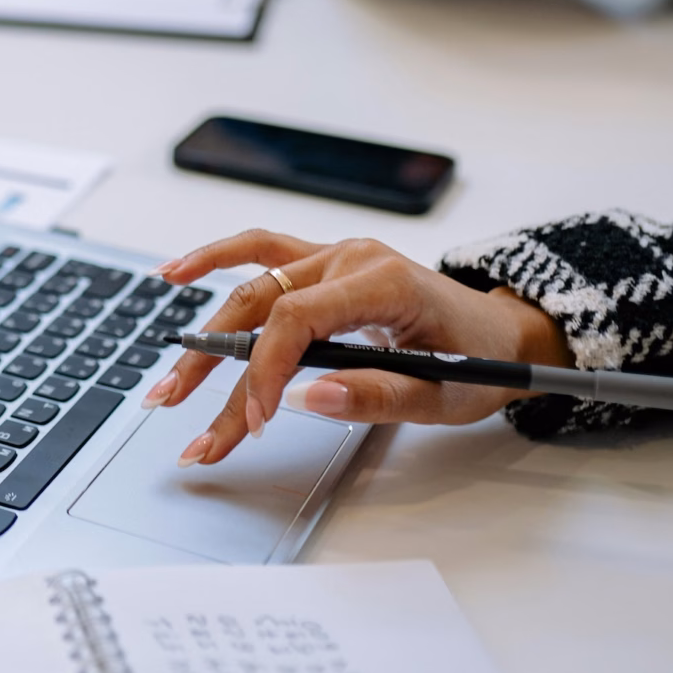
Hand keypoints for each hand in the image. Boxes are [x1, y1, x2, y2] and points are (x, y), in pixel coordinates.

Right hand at [146, 232, 572, 466]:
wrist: (503, 334)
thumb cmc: (479, 361)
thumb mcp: (443, 394)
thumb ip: (377, 395)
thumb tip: (309, 399)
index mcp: (382, 283)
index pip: (297, 320)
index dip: (265, 370)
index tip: (254, 420)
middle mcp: (350, 259)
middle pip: (261, 308)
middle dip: (213, 366)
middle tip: (178, 411)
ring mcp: (334, 256)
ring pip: (251, 288)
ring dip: (204, 333)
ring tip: (168, 379)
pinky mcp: (323, 266)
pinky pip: (260, 251)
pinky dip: (215, 259)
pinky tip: (173, 273)